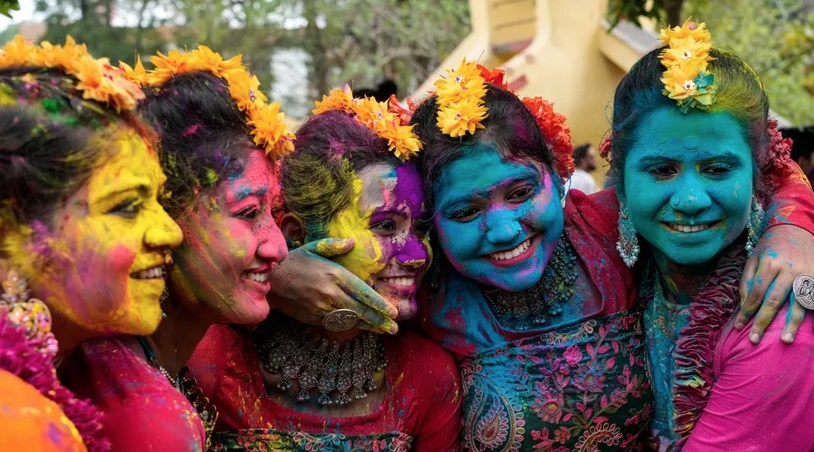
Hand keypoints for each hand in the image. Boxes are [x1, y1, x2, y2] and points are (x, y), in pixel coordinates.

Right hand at [267, 238, 398, 333]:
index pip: (363, 292)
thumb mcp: (313, 247)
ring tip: (383, 331)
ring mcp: (322, 307)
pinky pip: (336, 323)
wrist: (269, 280)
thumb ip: (334, 246)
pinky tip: (361, 328)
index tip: (393, 312)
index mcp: (334, 274)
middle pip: (361, 309)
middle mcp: (331, 292)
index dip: (380, 303)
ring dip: (368, 326)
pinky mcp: (313, 316)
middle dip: (379, 320)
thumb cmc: (293, 261)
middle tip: (394, 328)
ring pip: (350, 319)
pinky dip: (350, 326)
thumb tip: (352, 243)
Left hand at [736, 225, 813, 342]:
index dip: (746, 312)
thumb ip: (747, 281)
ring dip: (792, 323)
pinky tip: (808, 328)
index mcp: (769, 264)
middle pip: (774, 301)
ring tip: (785, 340)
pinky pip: (813, 298)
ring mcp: (806, 274)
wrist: (796, 227)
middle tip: (754, 340)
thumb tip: (744, 304)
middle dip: (763, 322)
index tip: (739, 327)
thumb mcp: (753, 258)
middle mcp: (788, 270)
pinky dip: (811, 313)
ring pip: (798, 303)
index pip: (755, 294)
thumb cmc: (770, 245)